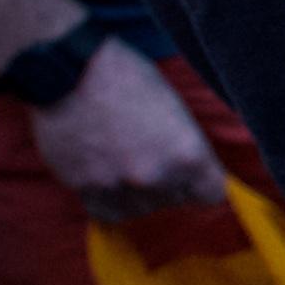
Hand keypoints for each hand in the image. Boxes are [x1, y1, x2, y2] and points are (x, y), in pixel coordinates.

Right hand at [32, 43, 229, 221]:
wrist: (72, 72)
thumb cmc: (129, 79)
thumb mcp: (176, 110)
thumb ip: (186, 148)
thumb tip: (194, 172)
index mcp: (188, 154)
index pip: (212, 194)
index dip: (204, 183)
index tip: (197, 176)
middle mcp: (156, 177)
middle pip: (177, 201)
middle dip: (172, 184)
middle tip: (154, 158)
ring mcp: (118, 186)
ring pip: (142, 209)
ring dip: (140, 194)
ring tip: (129, 165)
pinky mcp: (84, 188)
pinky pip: (107, 212)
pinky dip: (111, 201)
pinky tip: (109, 180)